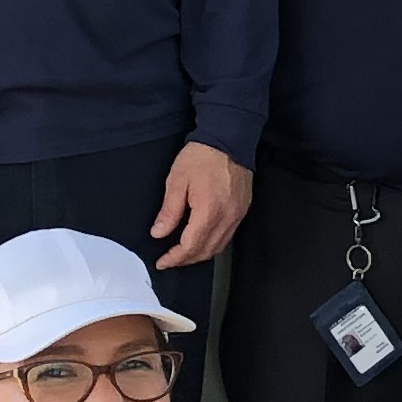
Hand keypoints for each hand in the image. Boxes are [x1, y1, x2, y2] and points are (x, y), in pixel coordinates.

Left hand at [150, 142, 249, 268]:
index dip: (175, 258)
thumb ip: (169, 211)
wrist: (229, 139)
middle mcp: (226, 218)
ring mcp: (237, 215)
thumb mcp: (177, 181)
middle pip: (206, 251)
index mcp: (209, 212)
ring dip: (200, 254)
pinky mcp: (242, 210)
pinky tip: (202, 239)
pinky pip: (227, 236)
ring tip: (184, 253)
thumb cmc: (203, 157)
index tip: (162, 261)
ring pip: (218, 247)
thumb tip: (159, 233)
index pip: (190, 247)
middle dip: (186, 260)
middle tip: (170, 260)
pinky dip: (213, 243)